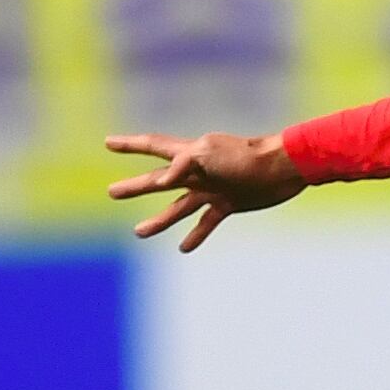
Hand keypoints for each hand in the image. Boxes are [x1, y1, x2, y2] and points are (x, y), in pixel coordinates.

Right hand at [104, 131, 305, 250]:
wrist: (282, 169)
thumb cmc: (246, 156)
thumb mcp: (210, 154)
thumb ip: (183, 164)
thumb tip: (160, 180)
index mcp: (189, 153)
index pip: (153, 146)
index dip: (129, 144)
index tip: (107, 142)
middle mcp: (197, 171)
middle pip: (158, 180)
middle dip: (135, 186)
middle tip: (111, 192)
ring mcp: (212, 188)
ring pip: (179, 207)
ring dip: (159, 220)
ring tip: (139, 232)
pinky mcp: (229, 204)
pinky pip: (207, 222)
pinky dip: (196, 235)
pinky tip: (183, 248)